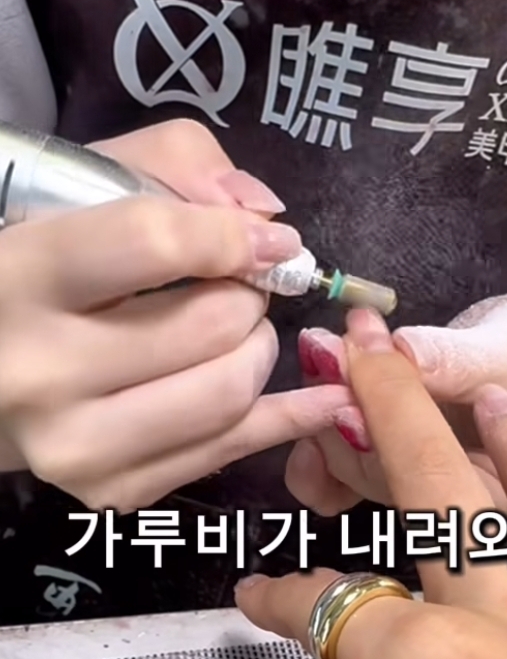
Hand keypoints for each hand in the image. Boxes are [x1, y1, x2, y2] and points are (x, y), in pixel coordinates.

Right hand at [0, 119, 350, 509]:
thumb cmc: (43, 271)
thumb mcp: (89, 186)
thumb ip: (175, 167)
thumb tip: (264, 217)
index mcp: (21, 277)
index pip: (152, 244)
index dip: (232, 237)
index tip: (272, 243)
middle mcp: (38, 371)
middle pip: (208, 327)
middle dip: (251, 298)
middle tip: (245, 287)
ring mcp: (72, 445)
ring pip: (227, 395)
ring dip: (260, 351)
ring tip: (244, 332)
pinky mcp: (109, 490)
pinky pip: (228, 451)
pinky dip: (287, 418)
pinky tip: (323, 399)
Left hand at [286, 291, 506, 512]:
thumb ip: (454, 360)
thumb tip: (397, 349)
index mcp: (494, 498)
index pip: (420, 472)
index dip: (374, 417)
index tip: (348, 359)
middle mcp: (455, 506)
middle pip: (378, 475)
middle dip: (341, 405)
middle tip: (325, 345)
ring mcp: (424, 484)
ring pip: (356, 466)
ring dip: (327, 407)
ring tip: (322, 347)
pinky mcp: (403, 462)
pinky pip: (348, 468)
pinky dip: (322, 436)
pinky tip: (313, 399)